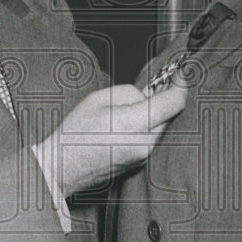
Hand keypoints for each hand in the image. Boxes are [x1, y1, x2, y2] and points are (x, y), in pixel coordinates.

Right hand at [33, 83, 186, 196]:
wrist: (61, 167)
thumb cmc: (75, 132)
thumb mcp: (100, 98)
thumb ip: (130, 92)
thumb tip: (148, 95)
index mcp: (135, 123)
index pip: (173, 103)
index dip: (180, 85)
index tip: (180, 74)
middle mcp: (145, 143)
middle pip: (169, 114)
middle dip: (162, 99)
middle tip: (148, 88)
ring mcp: (144, 156)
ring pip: (161, 127)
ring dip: (154, 114)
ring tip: (127, 109)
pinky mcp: (140, 164)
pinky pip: (151, 139)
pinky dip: (146, 128)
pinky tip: (124, 124)